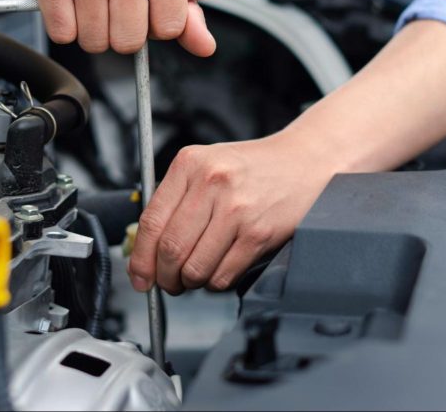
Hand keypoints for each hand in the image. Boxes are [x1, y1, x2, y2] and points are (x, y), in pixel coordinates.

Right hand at [19, 0, 215, 55]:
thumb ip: (187, 13)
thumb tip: (206, 48)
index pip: (169, 28)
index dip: (154, 27)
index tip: (144, 8)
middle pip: (128, 42)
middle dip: (119, 34)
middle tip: (113, 6)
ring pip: (94, 42)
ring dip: (91, 31)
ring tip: (90, 0)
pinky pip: (63, 34)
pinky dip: (65, 25)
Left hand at [127, 132, 335, 293]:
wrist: (305, 162)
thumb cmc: (254, 168)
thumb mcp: (208, 165)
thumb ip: (176, 199)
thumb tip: (146, 249)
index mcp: (190, 164)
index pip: (151, 222)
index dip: (140, 259)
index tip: (139, 276)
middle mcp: (212, 183)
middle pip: (170, 250)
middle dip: (165, 277)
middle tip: (169, 282)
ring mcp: (236, 209)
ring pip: (195, 268)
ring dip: (191, 282)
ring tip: (197, 274)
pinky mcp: (258, 233)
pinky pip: (223, 275)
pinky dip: (216, 282)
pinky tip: (221, 268)